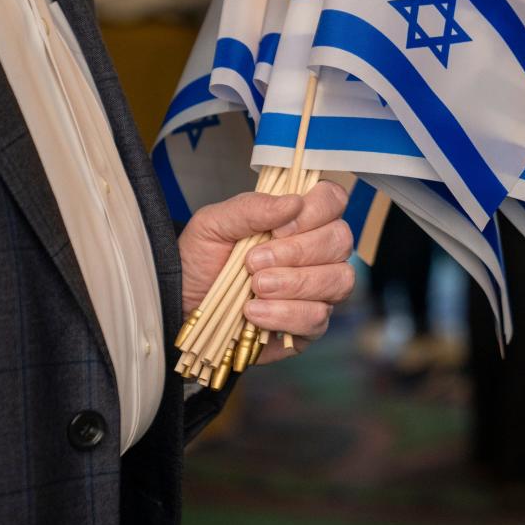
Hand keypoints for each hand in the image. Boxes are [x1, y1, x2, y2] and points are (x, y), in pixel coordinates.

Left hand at [178, 181, 355, 363]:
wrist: (183, 304)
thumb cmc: (202, 260)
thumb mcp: (214, 224)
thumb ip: (252, 208)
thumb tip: (293, 202)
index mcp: (301, 218)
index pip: (333, 199)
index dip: (315, 210)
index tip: (278, 228)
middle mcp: (320, 251)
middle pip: (341, 240)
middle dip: (297, 251)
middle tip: (254, 262)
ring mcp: (321, 289)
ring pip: (338, 280)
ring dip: (294, 283)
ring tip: (255, 286)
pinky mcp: (311, 324)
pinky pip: (318, 317)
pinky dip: (284, 314)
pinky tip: (254, 312)